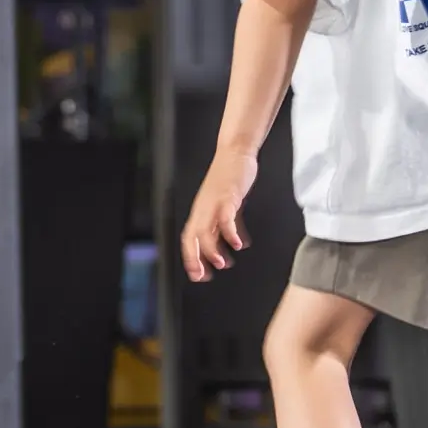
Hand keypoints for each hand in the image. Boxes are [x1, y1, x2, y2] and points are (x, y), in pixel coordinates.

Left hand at [182, 151, 258, 282]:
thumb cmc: (229, 177)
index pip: (189, 238)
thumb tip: (234, 242)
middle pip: (193, 237)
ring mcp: (214, 202)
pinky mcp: (227, 195)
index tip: (198, 274)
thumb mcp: (227, 204)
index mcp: (200, 211)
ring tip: (222, 263)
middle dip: (197, 259)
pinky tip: (238, 244)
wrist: (234, 151)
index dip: (191, 257)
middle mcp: (203, 208)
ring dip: (212, 249)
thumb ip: (228, 223)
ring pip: (206, 229)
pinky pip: (226, 217)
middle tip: (205, 276)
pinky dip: (231, 232)